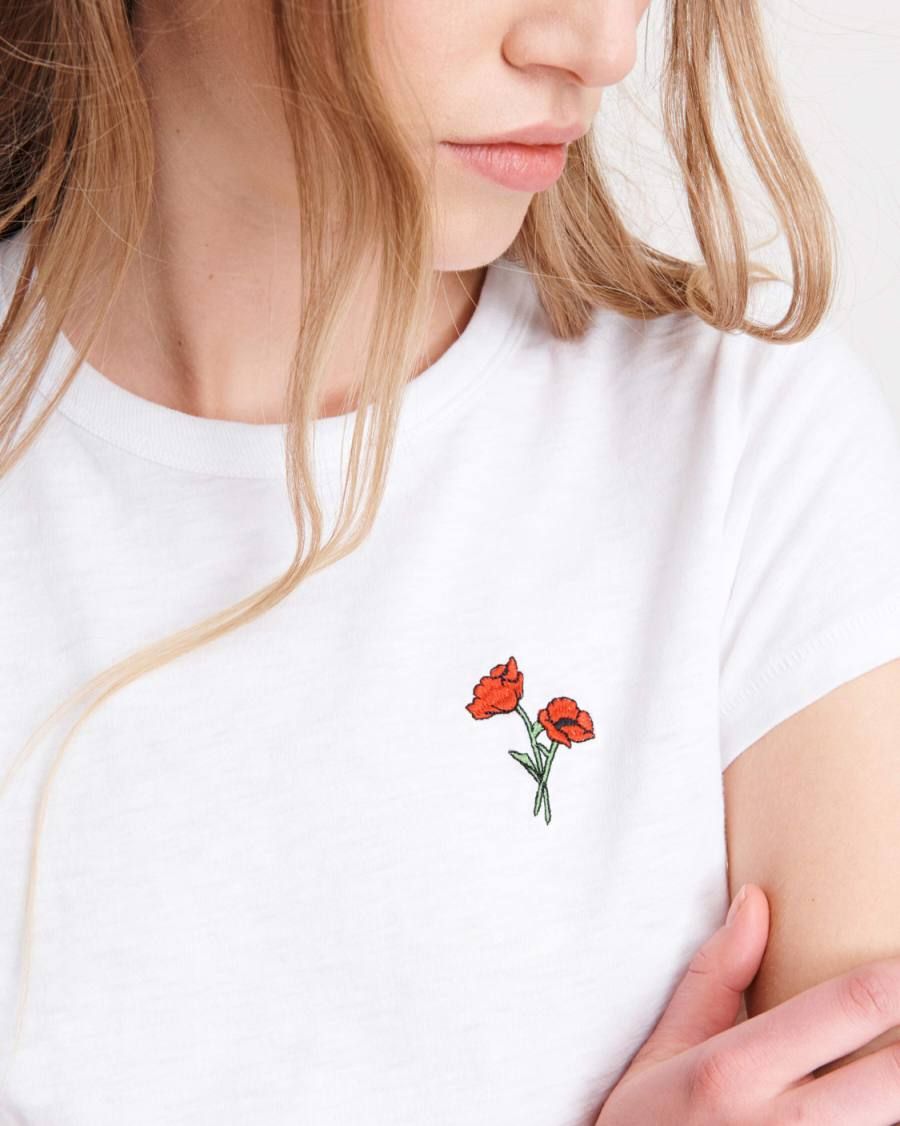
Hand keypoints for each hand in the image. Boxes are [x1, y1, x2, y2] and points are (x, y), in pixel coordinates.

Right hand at [596, 884, 899, 1123]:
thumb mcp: (665, 1049)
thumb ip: (716, 975)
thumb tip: (756, 901)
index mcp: (735, 1069)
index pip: (848, 1005)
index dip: (897, 976)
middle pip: (897, 1074)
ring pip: (893, 1119)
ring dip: (897, 1087)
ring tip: (885, 1060)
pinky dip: (880, 1119)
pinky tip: (871, 1101)